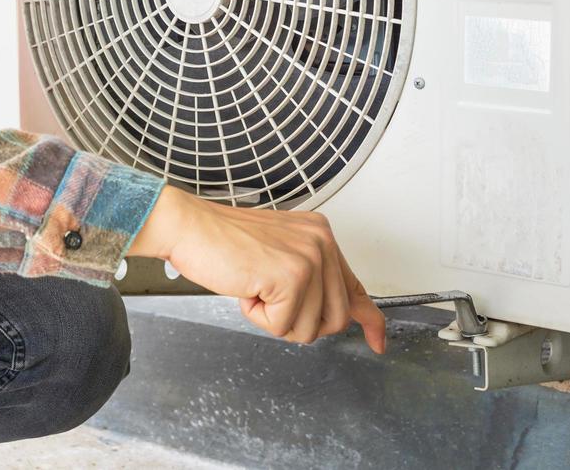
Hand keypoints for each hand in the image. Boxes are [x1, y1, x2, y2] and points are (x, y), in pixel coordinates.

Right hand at [128, 186, 386, 353]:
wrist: (190, 227)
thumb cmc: (222, 242)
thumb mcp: (278, 255)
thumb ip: (311, 279)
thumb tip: (341, 315)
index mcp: (321, 236)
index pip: (356, 287)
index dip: (371, 320)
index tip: (379, 341)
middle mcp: (322, 243)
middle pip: (334, 319)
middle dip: (299, 321)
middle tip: (269, 298)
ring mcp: (309, 258)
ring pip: (310, 328)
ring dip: (275, 319)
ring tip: (254, 287)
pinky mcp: (291, 276)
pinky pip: (282, 326)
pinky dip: (258, 317)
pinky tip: (246, 288)